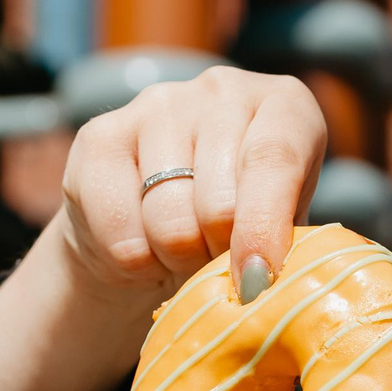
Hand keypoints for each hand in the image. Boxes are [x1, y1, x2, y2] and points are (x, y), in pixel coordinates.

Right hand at [0, 69, 327, 390]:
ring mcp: (158, 104)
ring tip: (180, 259)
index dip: (265, 225)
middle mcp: (223, 90)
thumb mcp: (281, 241)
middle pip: (218, 198)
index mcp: (285, 108)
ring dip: (174, 260)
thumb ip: (293, 256)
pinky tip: (140, 252)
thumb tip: (284, 300)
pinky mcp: (98, 136)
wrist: (154, 240)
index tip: (257, 281)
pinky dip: (130, 258)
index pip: (275, 159)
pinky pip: (118, 220)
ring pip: (167, 216)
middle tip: (217, 272)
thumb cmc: (239, 243)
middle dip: (217, 258)